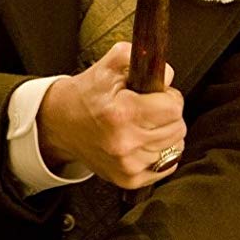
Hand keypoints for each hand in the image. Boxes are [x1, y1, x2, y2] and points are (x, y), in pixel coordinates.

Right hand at [38, 41, 185, 188]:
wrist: (62, 123)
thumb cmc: (88, 94)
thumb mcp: (111, 64)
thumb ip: (144, 59)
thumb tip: (168, 75)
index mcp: (121, 113)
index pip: (174, 108)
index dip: (169, 97)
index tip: (158, 95)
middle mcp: (125, 143)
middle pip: (178, 128)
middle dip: (168, 115)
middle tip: (149, 108)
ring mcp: (127, 165)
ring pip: (175, 147)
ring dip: (165, 134)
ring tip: (144, 124)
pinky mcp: (129, 180)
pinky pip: (167, 165)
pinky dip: (160, 152)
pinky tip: (143, 141)